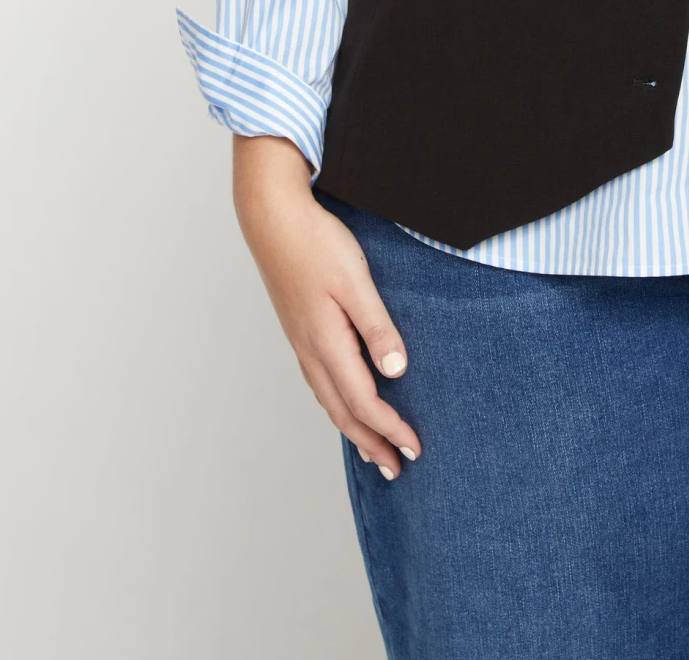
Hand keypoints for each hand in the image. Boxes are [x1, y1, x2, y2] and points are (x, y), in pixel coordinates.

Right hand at [232, 134, 421, 479]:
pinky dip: (338, 404)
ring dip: (354, 428)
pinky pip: (321, 382)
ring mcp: (302, 342)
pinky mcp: (300, 329)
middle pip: (343, 413)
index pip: (364, 402)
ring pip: (329, 400)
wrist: (273, 218)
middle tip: (396, 469)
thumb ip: (376, 327)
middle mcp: (311, 351)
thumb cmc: (316, 243)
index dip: (389, 429)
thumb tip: (395, 371)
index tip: (415, 448)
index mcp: (327, 344)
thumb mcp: (356, 281)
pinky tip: (345, 401)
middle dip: (372, 443)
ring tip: (374, 449)